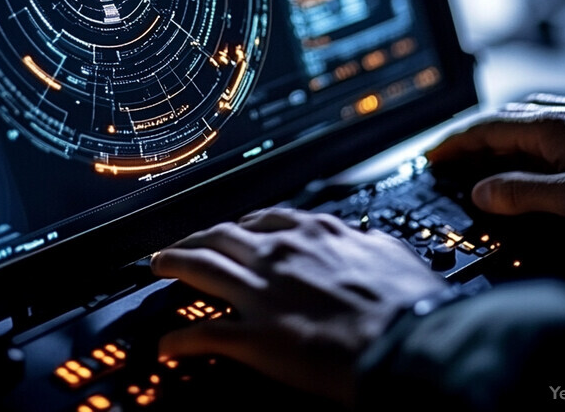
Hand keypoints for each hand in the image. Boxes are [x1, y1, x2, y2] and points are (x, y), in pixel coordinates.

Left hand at [150, 207, 445, 404]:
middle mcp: (279, 253)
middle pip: (221, 236)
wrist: (407, 339)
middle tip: (181, 242)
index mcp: (311, 232)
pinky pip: (208, 336)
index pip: (262, 219)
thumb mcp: (389, 252)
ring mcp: (263, 293)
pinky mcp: (257, 336)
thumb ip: (366, 240)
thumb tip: (364, 237)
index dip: (240, 224)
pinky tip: (167, 344)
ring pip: (203, 268)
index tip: (232, 229)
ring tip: (157, 263)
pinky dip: (182, 340)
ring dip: (175, 263)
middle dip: (196, 237)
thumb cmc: (406, 300)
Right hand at [428, 94, 564, 219]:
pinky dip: (525, 138)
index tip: (432, 156)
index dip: (454, 143)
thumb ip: (525, 194)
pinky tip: (532, 154)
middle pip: (502, 120)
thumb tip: (481, 194)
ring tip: (482, 158)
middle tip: (450, 159)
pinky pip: (549, 124)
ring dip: (498, 138)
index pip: (486, 129)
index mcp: (551, 126)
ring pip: (526, 120)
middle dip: (471, 139)